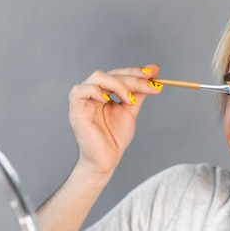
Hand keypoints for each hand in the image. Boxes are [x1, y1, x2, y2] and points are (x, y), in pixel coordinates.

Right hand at [68, 64, 161, 179]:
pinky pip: (80, 91)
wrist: (107, 160)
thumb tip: (154, 71)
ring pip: (97, 77)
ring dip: (118, 85)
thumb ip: (139, 91)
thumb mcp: (130, 110)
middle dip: (133, 78)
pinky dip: (96, 91)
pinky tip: (107, 101)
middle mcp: (91, 93)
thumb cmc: (114, 137)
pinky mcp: (75, 110)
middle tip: (151, 85)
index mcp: (103, 92)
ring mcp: (82, 101)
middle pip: (110, 74)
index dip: (134, 71)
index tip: (154, 72)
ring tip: (130, 101)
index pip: (117, 74)